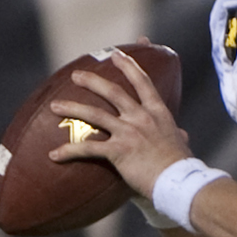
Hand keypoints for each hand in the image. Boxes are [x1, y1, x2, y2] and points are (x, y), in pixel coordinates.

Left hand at [47, 45, 192, 200]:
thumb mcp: (181, 142)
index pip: (142, 82)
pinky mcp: (118, 151)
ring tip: (55, 106)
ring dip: (72, 108)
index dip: (129, 66)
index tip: (116, 54)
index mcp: (158, 113)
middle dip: (92, 81)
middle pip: (113, 92)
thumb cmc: (180, 166)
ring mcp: (129, 132)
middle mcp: (142, 118)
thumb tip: (182, 134)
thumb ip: (177, 134)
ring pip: (95, 114)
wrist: (179, 182)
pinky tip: (54, 155)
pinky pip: (88, 148)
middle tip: (76, 75)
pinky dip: (69, 151)